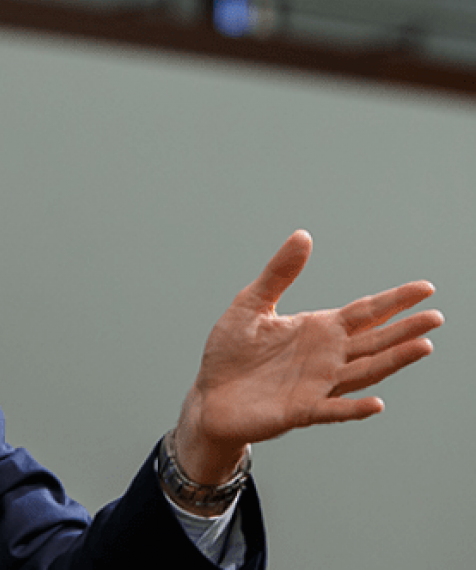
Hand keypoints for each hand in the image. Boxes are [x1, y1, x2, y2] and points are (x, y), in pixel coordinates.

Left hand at [174, 230, 443, 489]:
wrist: (210, 396)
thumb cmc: (231, 352)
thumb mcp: (251, 305)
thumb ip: (278, 274)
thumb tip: (303, 235)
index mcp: (318, 329)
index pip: (365, 312)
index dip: (394, 300)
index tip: (425, 288)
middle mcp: (326, 357)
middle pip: (375, 340)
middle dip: (406, 328)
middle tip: (436, 316)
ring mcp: (318, 385)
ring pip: (365, 372)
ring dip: (393, 361)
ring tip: (422, 346)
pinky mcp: (301, 410)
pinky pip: (333, 410)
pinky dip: (355, 408)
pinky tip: (377, 403)